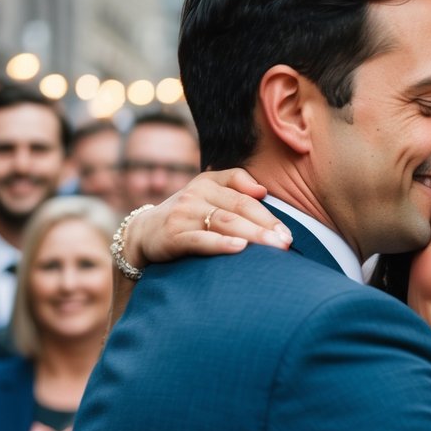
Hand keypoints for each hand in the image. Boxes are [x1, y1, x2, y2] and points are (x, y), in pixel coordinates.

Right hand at [123, 169, 292, 271]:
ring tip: (273, 247)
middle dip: (266, 226)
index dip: (268, 213)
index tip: (287, 233)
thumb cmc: (186, 216)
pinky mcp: (172, 236)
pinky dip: (221, 243)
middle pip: (238, 209)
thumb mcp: (207, 193)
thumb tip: (262, 190)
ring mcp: (183, 214)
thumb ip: (235, 184)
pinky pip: (200, 239)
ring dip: (252, 235)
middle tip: (286, 243)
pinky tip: (239, 248)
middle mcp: (195, 195)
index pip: (244, 196)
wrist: (143, 233)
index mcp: (208, 183)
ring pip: (223, 222)